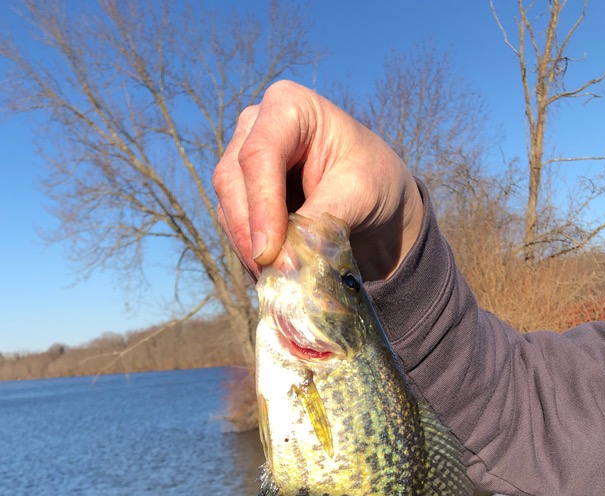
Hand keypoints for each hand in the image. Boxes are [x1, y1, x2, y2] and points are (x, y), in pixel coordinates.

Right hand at [213, 80, 422, 281]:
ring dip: (248, 249)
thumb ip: (321, 220)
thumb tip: (283, 260)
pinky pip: (233, 228)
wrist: (376, 201)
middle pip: (232, 181)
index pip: (259, 154)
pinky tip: (275, 276)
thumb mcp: (359, 194)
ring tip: (279, 281)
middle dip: (249, 233)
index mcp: (289, 106)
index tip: (269, 253)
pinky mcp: (241, 196)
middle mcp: (255, 127)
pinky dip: (251, 255)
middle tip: (272, 275)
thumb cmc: (375, 182)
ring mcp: (242, 162)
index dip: (261, 206)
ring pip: (227, 208)